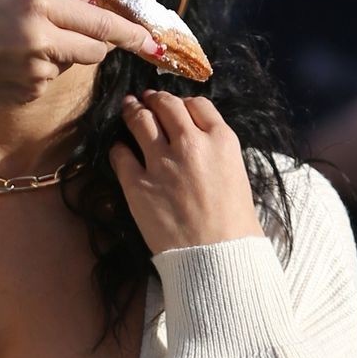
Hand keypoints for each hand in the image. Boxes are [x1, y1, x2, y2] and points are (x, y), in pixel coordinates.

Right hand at [0, 0, 163, 129]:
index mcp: (38, 5)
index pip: (102, 23)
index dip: (132, 33)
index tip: (154, 41)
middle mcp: (43, 38)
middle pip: (96, 47)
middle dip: (93, 42)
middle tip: (64, 35)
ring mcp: (37, 71)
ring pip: (71, 63)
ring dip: (58, 55)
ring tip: (16, 47)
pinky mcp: (29, 93)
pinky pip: (48, 80)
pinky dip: (36, 72)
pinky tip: (6, 66)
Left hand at [108, 87, 264, 254]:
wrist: (217, 258)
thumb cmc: (235, 225)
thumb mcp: (237, 175)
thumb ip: (216, 152)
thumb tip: (198, 142)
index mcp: (221, 140)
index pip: (198, 104)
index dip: (184, 103)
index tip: (177, 107)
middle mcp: (190, 144)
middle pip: (166, 105)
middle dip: (155, 99)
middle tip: (146, 99)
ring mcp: (161, 162)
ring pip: (140, 120)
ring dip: (132, 111)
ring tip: (128, 109)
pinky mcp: (137, 184)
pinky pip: (120, 154)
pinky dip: (119, 148)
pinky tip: (120, 150)